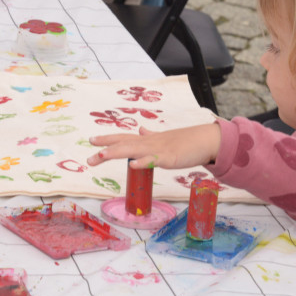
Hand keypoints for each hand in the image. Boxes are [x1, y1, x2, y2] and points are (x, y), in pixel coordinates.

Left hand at [87, 124, 221, 169]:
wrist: (205, 140)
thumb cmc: (185, 142)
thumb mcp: (163, 139)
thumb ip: (150, 136)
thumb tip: (140, 130)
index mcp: (147, 140)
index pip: (124, 138)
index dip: (108, 139)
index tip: (92, 140)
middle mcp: (149, 142)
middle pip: (124, 144)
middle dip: (105, 149)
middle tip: (89, 157)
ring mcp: (159, 149)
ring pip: (134, 150)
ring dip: (117, 152)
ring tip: (101, 156)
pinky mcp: (169, 158)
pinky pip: (154, 160)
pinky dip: (143, 162)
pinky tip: (132, 165)